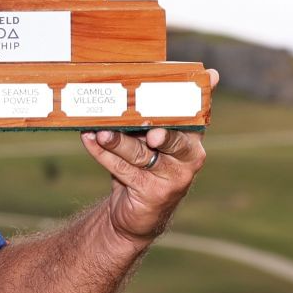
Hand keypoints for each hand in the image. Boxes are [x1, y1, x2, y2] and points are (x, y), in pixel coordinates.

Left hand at [80, 70, 218, 242]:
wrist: (137, 211)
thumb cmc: (145, 166)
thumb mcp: (151, 140)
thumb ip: (149, 115)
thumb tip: (129, 83)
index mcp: (193, 137)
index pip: (193, 115)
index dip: (191, 100)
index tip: (203, 81)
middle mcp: (189, 156)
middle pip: (173, 138)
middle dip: (161, 132)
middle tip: (150, 131)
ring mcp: (173, 177)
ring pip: (141, 154)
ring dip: (118, 141)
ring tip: (100, 132)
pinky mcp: (152, 193)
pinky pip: (122, 169)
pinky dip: (103, 153)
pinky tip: (89, 140)